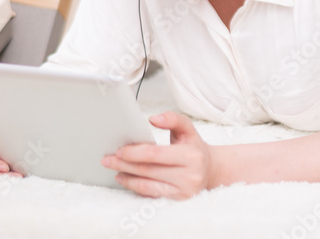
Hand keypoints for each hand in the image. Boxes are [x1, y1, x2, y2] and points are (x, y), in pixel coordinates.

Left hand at [101, 111, 220, 198]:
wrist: (211, 170)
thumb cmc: (195, 148)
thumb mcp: (188, 130)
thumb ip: (173, 119)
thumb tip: (153, 118)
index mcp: (191, 155)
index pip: (155, 154)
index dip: (134, 152)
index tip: (119, 149)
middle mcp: (189, 176)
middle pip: (148, 170)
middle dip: (124, 164)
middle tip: (108, 159)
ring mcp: (183, 191)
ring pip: (147, 185)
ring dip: (127, 177)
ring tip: (114, 169)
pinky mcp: (178, 201)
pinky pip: (151, 194)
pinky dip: (135, 187)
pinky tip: (126, 179)